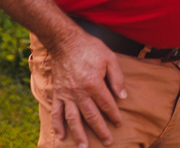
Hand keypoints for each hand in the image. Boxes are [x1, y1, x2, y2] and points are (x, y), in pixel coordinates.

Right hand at [47, 29, 127, 147]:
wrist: (65, 42)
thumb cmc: (90, 48)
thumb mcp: (109, 58)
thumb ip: (117, 78)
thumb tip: (123, 97)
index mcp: (94, 84)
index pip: (107, 105)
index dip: (114, 115)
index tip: (119, 123)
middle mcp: (79, 93)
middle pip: (91, 116)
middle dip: (101, 130)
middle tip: (108, 142)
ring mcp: (67, 95)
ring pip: (73, 119)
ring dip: (79, 135)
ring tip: (84, 147)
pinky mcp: (57, 93)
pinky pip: (56, 112)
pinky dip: (58, 125)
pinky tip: (62, 136)